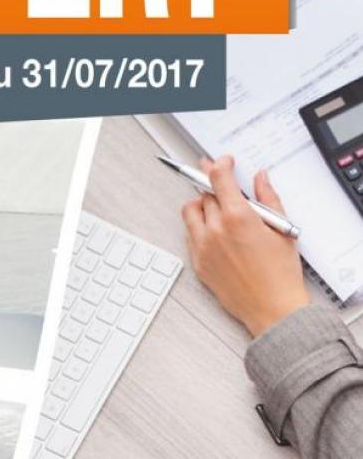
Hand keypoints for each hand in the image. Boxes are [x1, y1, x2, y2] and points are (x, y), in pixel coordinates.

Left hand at [180, 155, 309, 337]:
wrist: (272, 310)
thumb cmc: (281, 274)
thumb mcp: (282, 230)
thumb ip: (269, 199)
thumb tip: (260, 178)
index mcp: (237, 217)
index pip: (218, 178)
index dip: (219, 164)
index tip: (222, 161)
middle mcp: (215, 229)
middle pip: (205, 195)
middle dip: (216, 189)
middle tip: (227, 190)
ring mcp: (202, 246)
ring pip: (191, 212)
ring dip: (202, 206)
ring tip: (219, 212)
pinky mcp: (197, 262)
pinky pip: (190, 234)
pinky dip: (199, 228)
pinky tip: (216, 234)